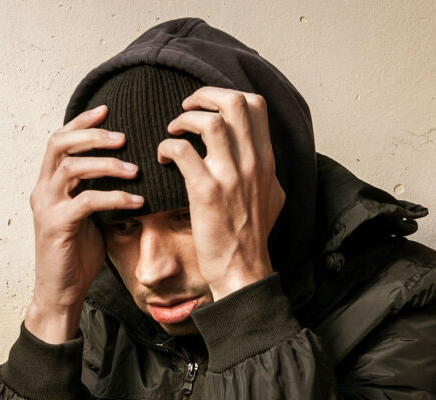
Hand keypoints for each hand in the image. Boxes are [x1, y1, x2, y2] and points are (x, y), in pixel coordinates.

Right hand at [26, 104, 143, 342]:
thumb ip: (98, 191)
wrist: (61, 292)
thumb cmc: (77, 255)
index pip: (59, 140)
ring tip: (134, 168)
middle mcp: (42, 191)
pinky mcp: (57, 226)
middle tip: (123, 136)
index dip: (81, 122)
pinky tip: (136, 201)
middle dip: (92, 135)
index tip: (107, 109)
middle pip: (59, 144)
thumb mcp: (89, 216)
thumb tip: (129, 170)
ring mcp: (46, 208)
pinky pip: (86, 201)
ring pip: (71, 168)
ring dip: (105, 164)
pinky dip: (114, 197)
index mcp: (48, 184)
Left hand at [158, 87, 285, 299]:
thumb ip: (266, 170)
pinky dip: (167, 146)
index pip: (256, 105)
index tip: (208, 106)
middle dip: (204, 96)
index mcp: (266, 159)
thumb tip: (260, 153)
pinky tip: (162, 158)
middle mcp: (252, 162)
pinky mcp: (206, 192)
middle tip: (186, 108)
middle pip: (234, 102)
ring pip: (209, 122)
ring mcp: (230, 176)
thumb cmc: (252, 236)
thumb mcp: (273, 196)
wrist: (243, 269)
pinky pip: (182, 151)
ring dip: (184, 120)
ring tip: (173, 132)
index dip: (227, 94)